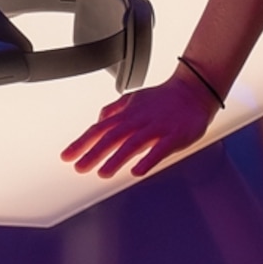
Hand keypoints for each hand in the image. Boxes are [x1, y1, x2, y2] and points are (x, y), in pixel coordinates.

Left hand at [63, 68, 222, 178]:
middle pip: (112, 136)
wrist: (194, 90)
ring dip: (117, 158)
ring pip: (133, 143)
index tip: (67, 156)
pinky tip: (138, 171)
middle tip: (79, 168)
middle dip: (94, 152)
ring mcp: (156, 127)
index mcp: (127, 113)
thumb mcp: (134, 99)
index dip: (82, 142)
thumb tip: (99, 120)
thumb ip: (115, 110)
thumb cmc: (164, 98)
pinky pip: (160, 148)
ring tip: (103, 173)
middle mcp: (138, 120)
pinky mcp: (174, 135)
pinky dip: (148, 159)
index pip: (99, 129)